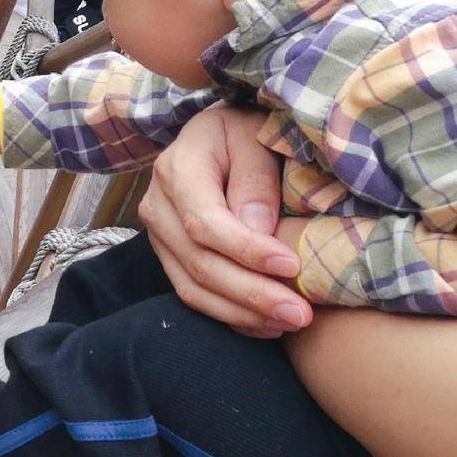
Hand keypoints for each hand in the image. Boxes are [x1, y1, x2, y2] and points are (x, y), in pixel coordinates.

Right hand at [139, 105, 310, 336]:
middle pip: (198, 262)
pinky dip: (228, 315)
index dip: (247, 251)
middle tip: (299, 313)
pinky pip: (192, 294)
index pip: (205, 223)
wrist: (217, 135)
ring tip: (287, 323)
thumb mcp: (256, 137)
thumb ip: (256, 179)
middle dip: (250, 294)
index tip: (292, 266)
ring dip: (241, 312)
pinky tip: (264, 325)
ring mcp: (159, 235)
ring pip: (192, 287)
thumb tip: (259, 230)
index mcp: (177, 170)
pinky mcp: (169, 255)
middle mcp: (157, 207)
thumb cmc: (244, 131)